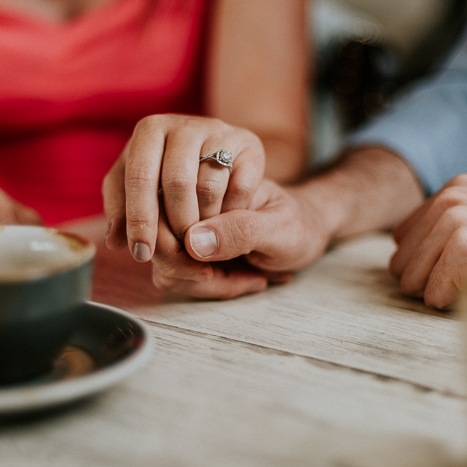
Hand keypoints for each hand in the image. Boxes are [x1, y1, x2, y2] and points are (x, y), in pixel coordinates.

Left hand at [103, 114, 265, 261]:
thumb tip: (113, 241)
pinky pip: (239, 189)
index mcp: (149, 130)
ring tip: (201, 239)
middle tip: (179, 253)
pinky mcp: (249, 145)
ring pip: (208, 188)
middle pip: (176, 182)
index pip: (136, 175)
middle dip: (176, 225)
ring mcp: (219, 131)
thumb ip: (128, 218)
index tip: (141, 252)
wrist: (232, 180)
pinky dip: (230, 215)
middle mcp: (183, 125)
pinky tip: (225, 223)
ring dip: (204, 225)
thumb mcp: (146, 201)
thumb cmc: (177, 193)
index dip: (138, 218)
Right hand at [143, 179, 328, 297]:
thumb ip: (241, 230)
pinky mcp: (188, 246)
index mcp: (208, 179)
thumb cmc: (299, 223)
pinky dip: (211, 286)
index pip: (169, 219)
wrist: (307, 228)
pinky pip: (178, 276)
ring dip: (209, 285)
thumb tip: (191, 240)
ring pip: (166, 267)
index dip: (190, 255)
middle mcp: (188, 200)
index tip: (232, 270)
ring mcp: (185, 224)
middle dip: (200, 276)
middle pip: (160, 246)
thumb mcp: (280, 227)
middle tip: (249, 279)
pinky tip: (246, 279)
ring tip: (252, 279)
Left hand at [389, 174, 466, 309]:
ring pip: (412, 281)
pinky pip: (433, 296)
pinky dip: (456, 304)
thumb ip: (453, 223)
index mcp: (457, 187)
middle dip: (429, 281)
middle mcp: (452, 198)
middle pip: (402, 261)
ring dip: (443, 293)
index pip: (403, 238)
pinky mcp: (466, 252)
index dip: (427, 263)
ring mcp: (458, 223)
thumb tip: (403, 249)